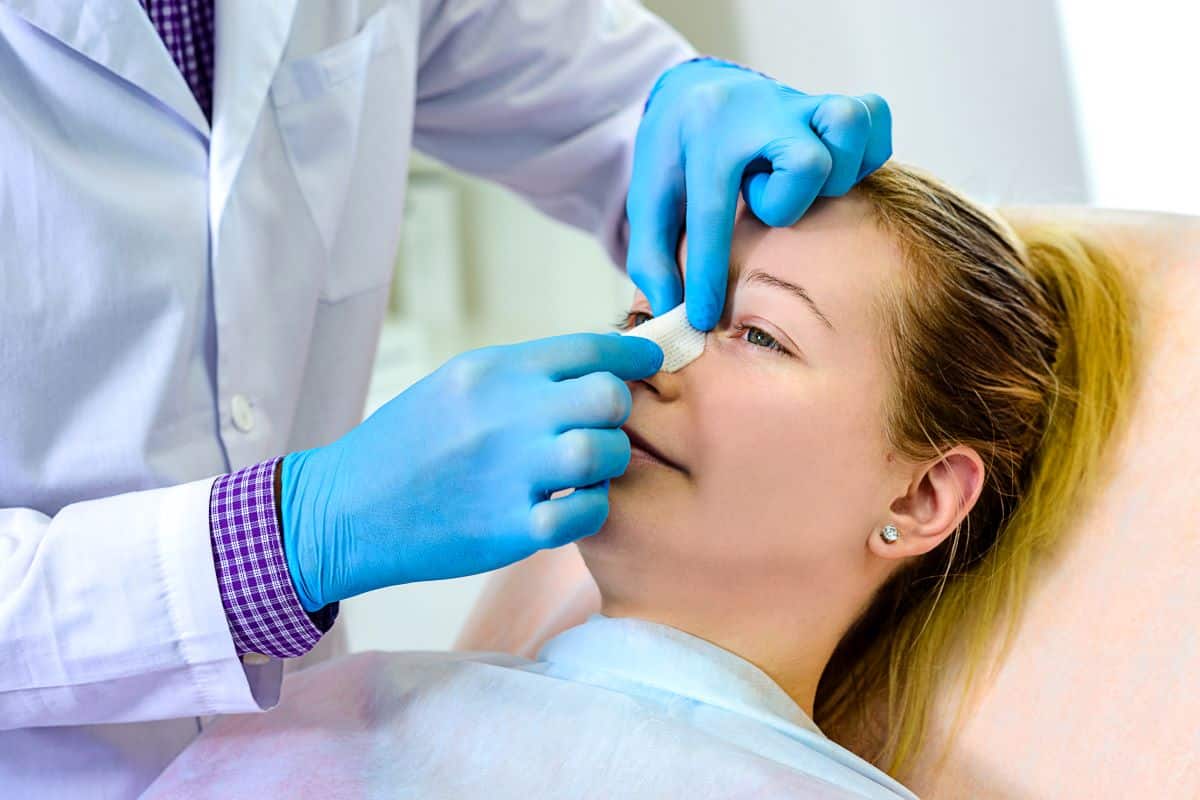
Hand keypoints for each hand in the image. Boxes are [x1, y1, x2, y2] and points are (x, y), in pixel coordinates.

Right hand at [278, 333, 662, 610]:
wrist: (344, 510)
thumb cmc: (405, 444)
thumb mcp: (454, 385)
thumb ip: (521, 375)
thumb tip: (595, 365)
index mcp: (490, 372)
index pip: (587, 348)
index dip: (633, 354)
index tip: (651, 361)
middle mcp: (503, 416)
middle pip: (607, 397)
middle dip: (619, 410)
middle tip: (606, 424)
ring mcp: (508, 474)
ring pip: (603, 452)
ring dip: (608, 460)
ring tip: (587, 467)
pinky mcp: (509, 530)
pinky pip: (586, 512)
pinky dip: (589, 507)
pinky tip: (570, 503)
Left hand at [626, 57, 892, 329]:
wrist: (696, 92)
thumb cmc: (675, 156)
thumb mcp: (647, 200)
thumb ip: (651, 257)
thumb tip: (669, 309)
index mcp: (708, 132)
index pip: (713, 212)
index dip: (708, 275)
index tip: (702, 316)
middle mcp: (760, 109)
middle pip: (808, 163)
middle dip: (788, 203)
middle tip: (761, 205)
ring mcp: (802, 102)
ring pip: (848, 127)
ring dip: (834, 174)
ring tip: (802, 190)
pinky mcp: (833, 102)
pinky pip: (875, 117)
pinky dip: (863, 154)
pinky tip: (833, 175)